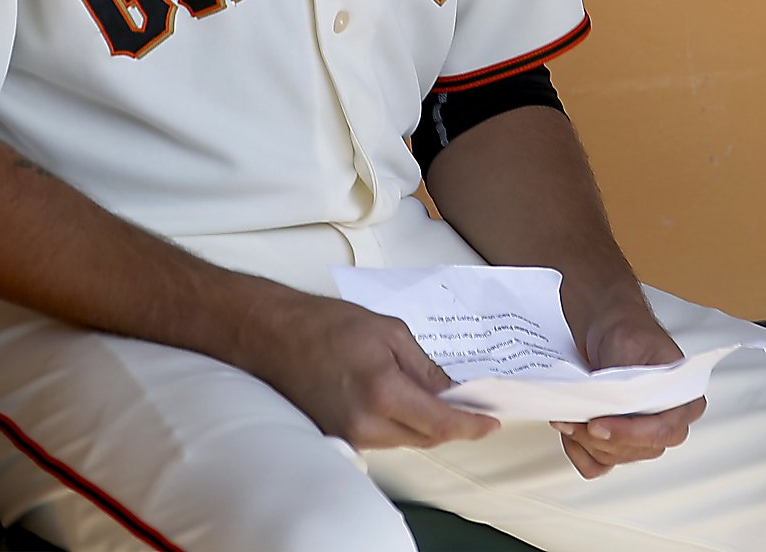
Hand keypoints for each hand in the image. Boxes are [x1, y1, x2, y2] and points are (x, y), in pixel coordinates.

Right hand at [252, 290, 499, 450]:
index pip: (441, 423)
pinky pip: (383, 438)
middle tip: (474, 407)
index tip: (490, 422)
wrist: (275, 336)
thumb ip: (425, 367)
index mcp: (383, 392)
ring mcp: (349, 435)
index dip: (471, 425)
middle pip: (426, 438)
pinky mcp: (337, 437)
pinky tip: (407, 404)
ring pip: (405, 440)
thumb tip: (452, 391)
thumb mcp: (390, 332)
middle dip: (453, 425)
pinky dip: (401, 425)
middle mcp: (366, 423)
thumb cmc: (328, 325)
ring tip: (441, 400)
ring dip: (426, 425)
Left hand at [551, 297, 706, 478]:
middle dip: (602, 438)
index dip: (630, 433)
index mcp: (684, 399)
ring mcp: (641, 435)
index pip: (664, 431)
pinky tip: (571, 431)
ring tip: (567, 418)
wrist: (609, 327)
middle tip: (575, 419)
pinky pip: (598, 464)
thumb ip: (629, 379)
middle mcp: (667, 422)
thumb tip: (617, 405)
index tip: (598, 424)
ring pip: (615, 458)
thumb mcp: (631, 345)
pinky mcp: (617, 441)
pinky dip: (580, 452)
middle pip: (638, 450)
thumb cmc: (628, 331)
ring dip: (586, 442)